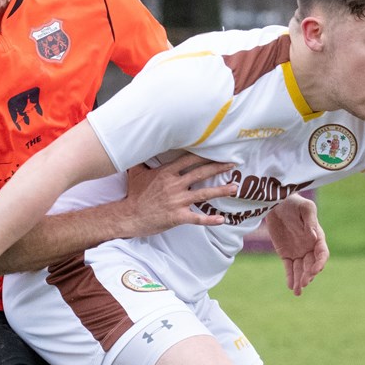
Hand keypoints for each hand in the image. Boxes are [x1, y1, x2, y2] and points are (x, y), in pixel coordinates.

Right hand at [120, 153, 237, 236]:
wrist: (129, 216)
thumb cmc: (134, 194)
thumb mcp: (136, 173)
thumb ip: (142, 159)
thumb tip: (138, 145)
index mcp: (167, 173)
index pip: (189, 159)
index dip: (204, 154)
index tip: (217, 150)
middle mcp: (174, 185)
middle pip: (201, 173)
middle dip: (218, 167)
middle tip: (233, 164)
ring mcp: (177, 201)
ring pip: (203, 194)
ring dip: (221, 190)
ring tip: (235, 187)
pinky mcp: (177, 216)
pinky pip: (197, 218)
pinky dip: (210, 219)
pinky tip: (222, 219)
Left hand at [266, 194, 328, 294]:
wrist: (277, 203)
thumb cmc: (294, 203)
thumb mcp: (305, 208)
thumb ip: (310, 222)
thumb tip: (314, 237)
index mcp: (318, 237)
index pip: (322, 254)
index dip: (320, 263)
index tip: (315, 270)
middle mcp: (309, 247)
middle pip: (312, 265)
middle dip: (309, 275)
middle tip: (304, 282)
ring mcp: (298, 251)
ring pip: (301, 270)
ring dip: (300, 280)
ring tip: (297, 291)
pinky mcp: (286, 254)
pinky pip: (289, 268)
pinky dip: (290, 277)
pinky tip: (291, 286)